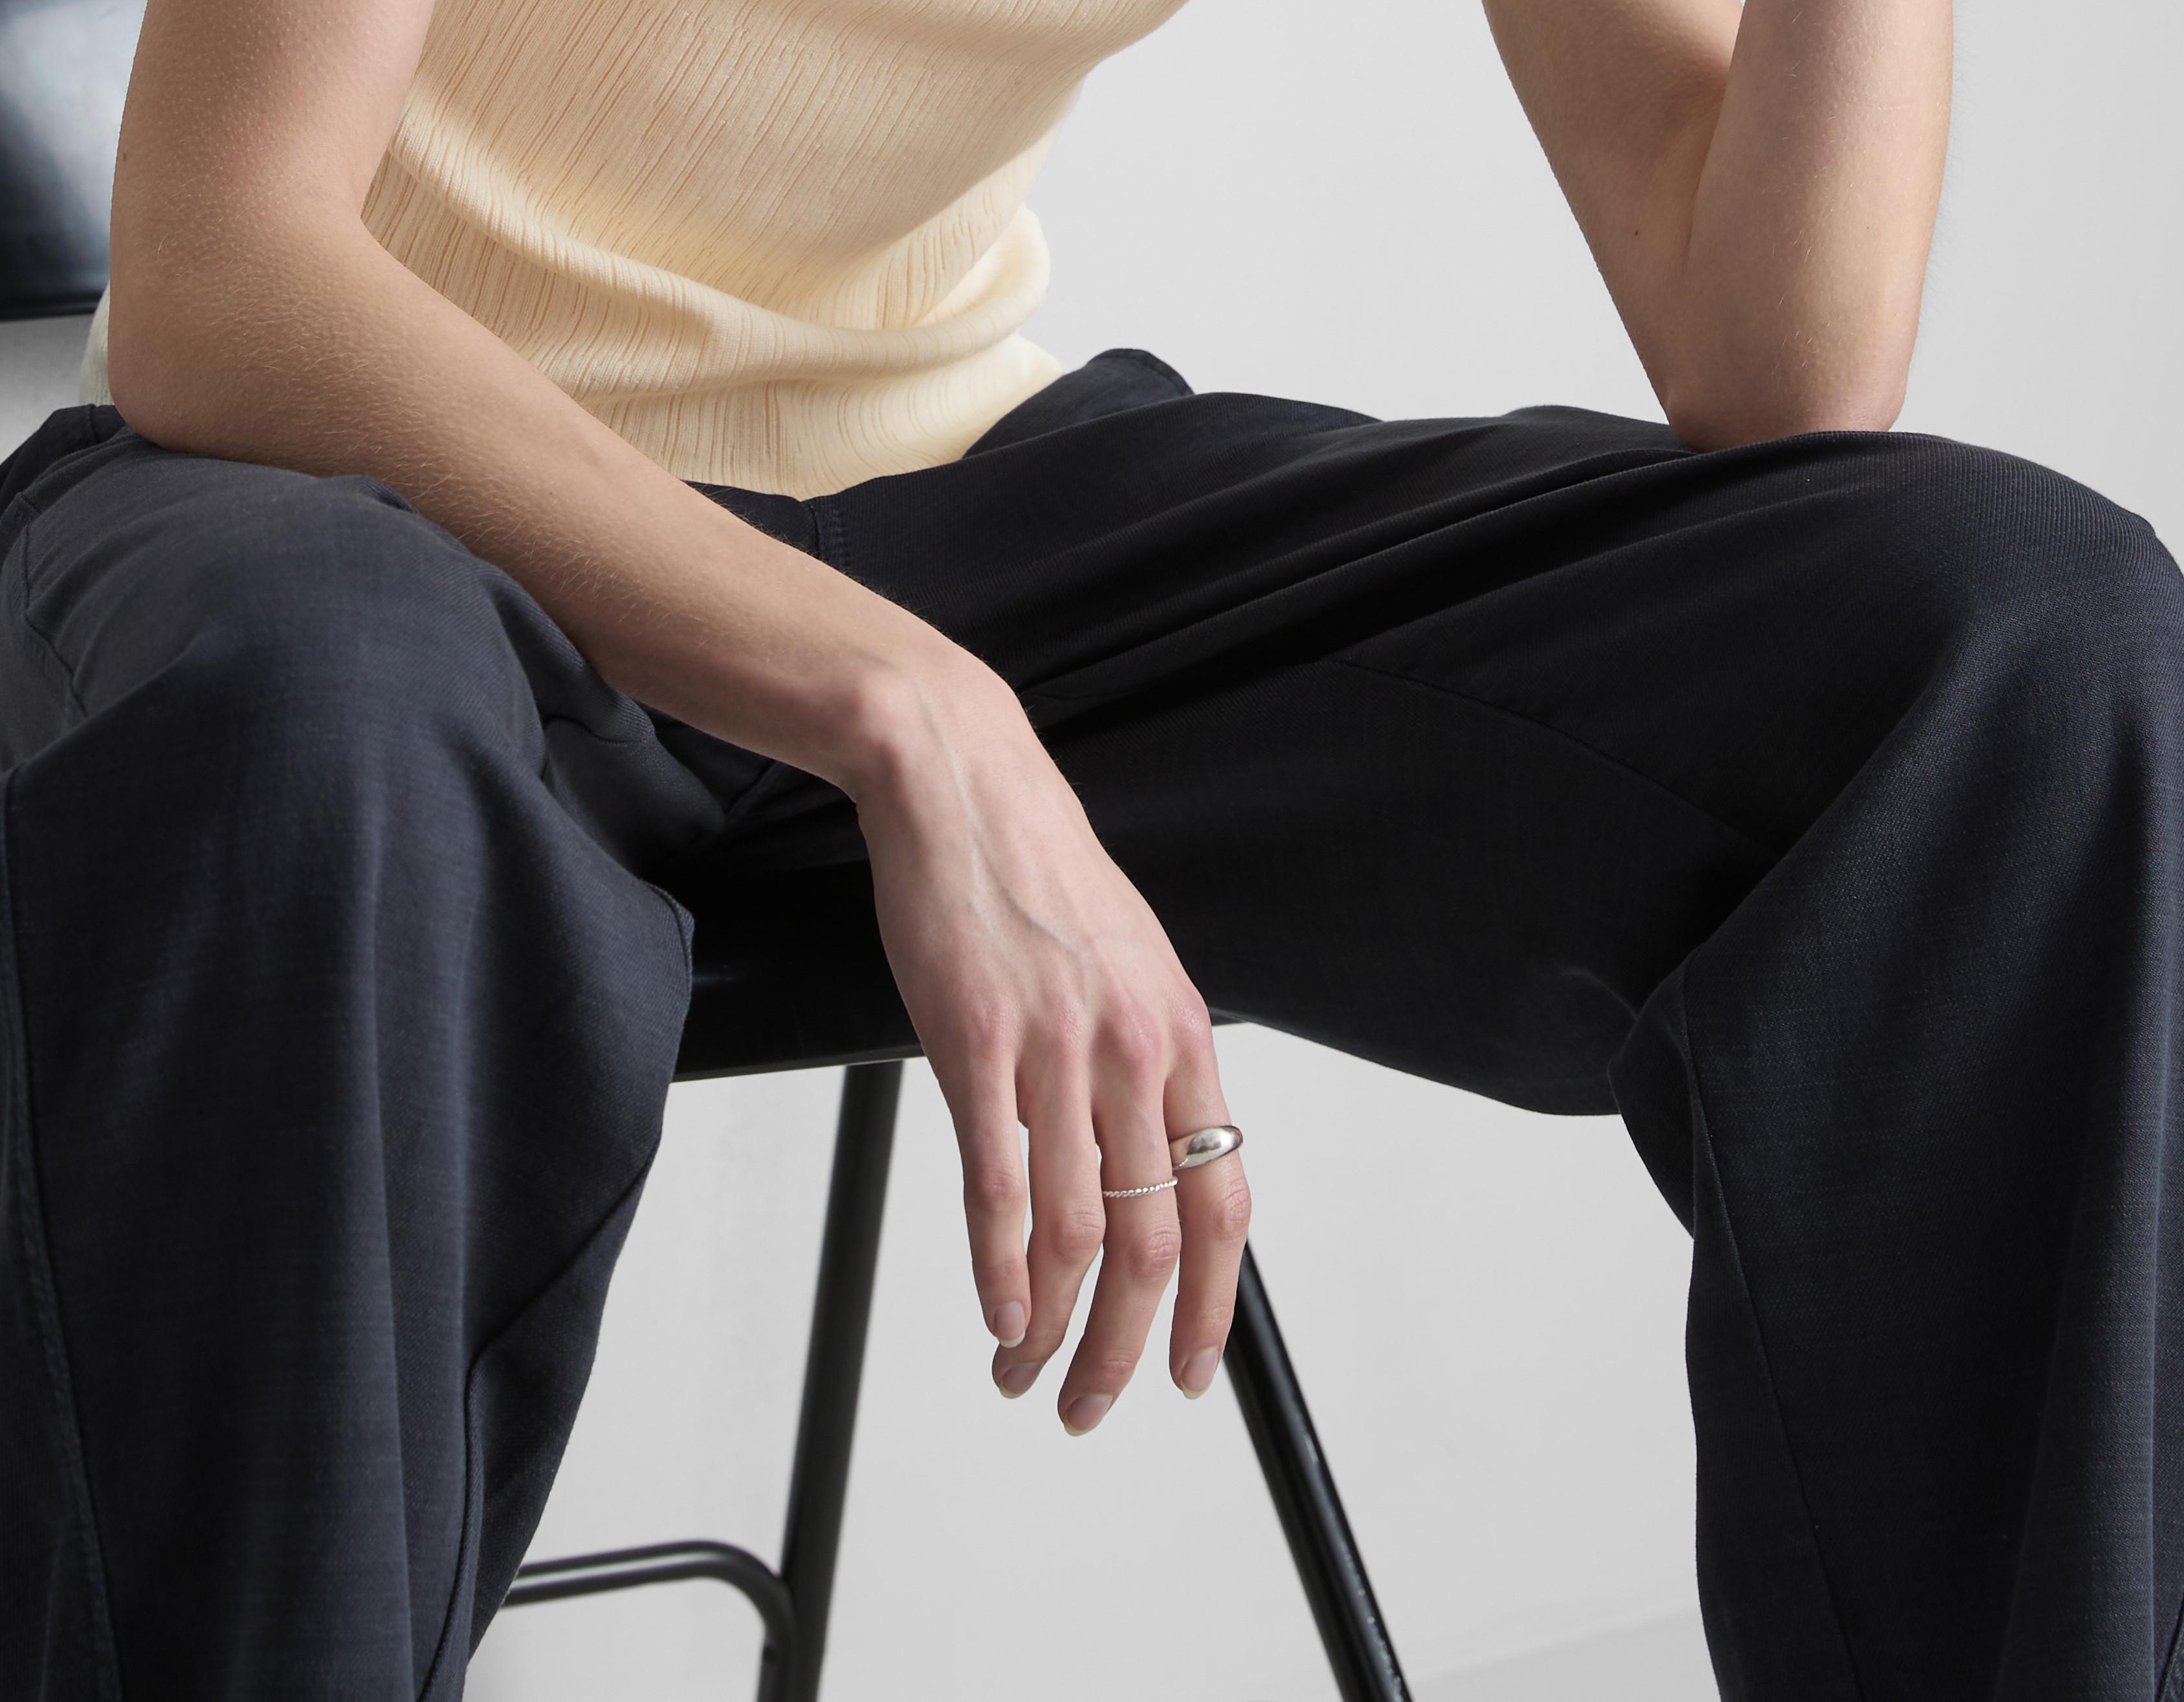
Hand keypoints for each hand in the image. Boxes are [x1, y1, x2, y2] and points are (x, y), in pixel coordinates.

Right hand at [847, 656, 1248, 1426]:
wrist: (960, 779)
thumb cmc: (1033, 865)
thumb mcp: (1128, 956)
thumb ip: (1144, 1051)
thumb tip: (1152, 1148)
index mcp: (1178, 1031)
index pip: (1223, 1202)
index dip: (1209, 1305)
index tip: (1186, 1369)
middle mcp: (1131, 1047)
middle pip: (1151, 1239)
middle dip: (1124, 1345)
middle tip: (1095, 1403)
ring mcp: (1055, 1046)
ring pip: (1075, 1231)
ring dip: (1052, 1326)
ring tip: (1025, 1369)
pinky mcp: (976, 1041)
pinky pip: (998, 1186)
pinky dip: (998, 1270)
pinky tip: (995, 1310)